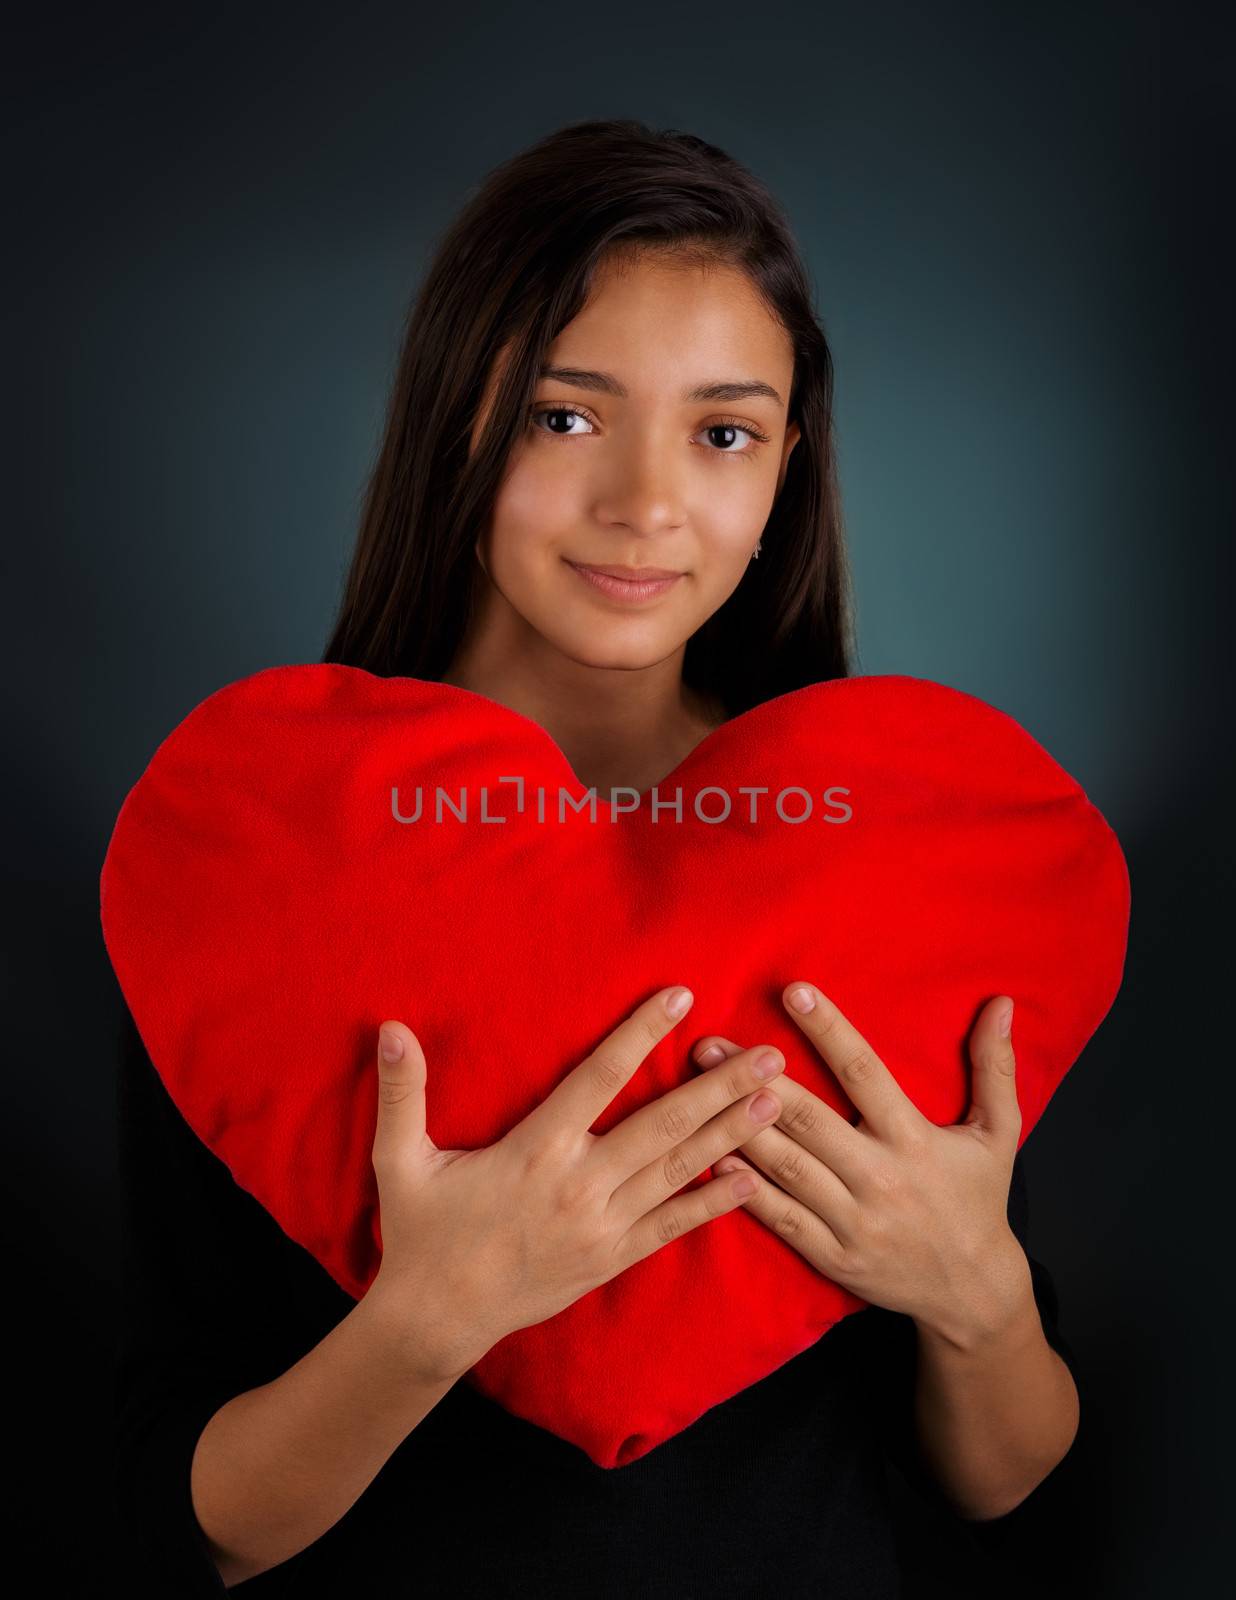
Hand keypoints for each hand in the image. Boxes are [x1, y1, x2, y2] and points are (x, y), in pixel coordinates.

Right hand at [366, 985, 788, 1380]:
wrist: (435, 1321)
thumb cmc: (421, 1233)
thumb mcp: (401, 1160)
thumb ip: (402, 1093)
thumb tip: (391, 1027)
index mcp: (536, 1150)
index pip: (598, 1077)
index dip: (641, 1033)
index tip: (682, 996)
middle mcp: (580, 1184)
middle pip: (663, 1125)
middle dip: (721, 1087)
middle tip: (771, 1054)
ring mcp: (602, 1226)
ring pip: (679, 1172)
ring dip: (733, 1134)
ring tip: (778, 1102)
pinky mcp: (611, 1259)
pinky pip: (673, 1227)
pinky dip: (714, 1203)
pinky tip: (753, 1181)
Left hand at [691, 984, 1030, 1344]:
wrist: (971, 1291)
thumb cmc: (978, 1199)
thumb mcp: (998, 1134)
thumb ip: (994, 1067)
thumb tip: (1003, 1003)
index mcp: (914, 1140)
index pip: (864, 1072)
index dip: (828, 1030)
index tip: (793, 991)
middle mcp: (880, 1178)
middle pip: (807, 1119)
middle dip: (754, 1079)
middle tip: (709, 1043)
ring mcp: (851, 1221)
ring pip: (784, 1166)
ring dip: (734, 1124)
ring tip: (695, 1087)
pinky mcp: (830, 1255)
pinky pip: (778, 1217)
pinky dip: (741, 1188)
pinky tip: (707, 1156)